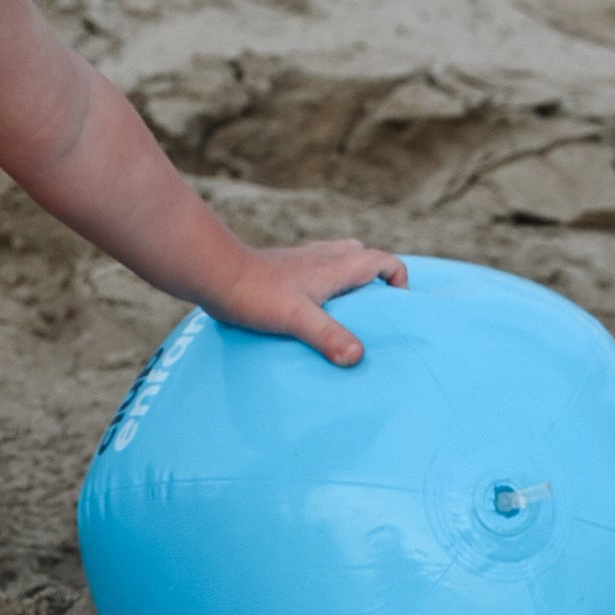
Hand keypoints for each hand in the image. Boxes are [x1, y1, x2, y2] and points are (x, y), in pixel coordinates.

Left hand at [212, 239, 405, 366]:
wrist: (215, 273)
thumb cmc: (256, 294)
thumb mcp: (296, 318)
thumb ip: (328, 335)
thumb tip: (357, 357)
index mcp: (335, 266)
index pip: (383, 261)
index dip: (398, 280)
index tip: (394, 308)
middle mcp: (323, 257)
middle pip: (363, 257)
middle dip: (375, 279)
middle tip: (372, 311)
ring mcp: (302, 260)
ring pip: (339, 259)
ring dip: (349, 279)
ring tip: (344, 312)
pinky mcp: (284, 268)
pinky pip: (316, 268)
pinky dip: (324, 282)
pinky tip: (311, 308)